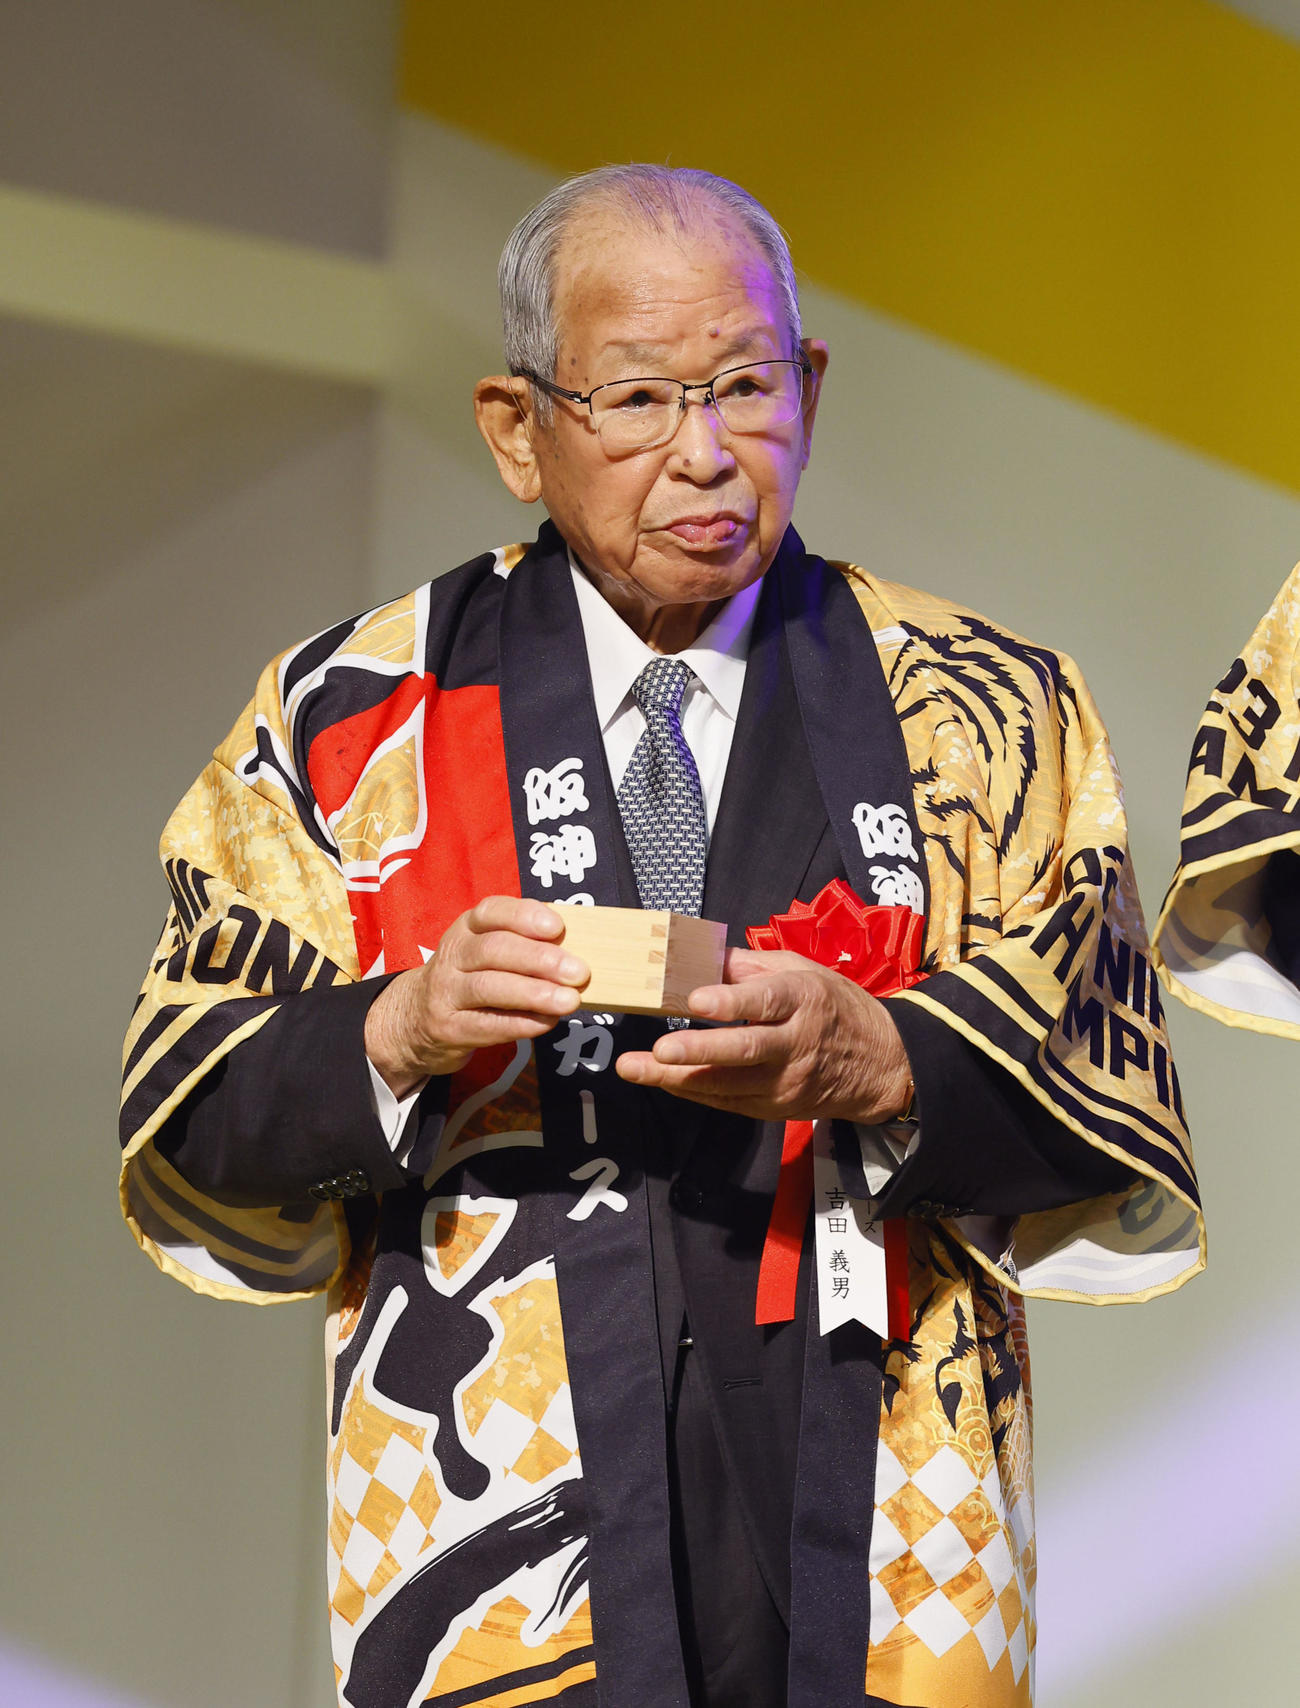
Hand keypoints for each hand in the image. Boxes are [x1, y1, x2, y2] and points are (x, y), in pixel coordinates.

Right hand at [364, 897, 588, 1094]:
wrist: (414, 1019)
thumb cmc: (468, 979)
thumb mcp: (484, 951)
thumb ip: (523, 946)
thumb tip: (576, 952)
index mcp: (466, 928)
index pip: (491, 911)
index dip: (524, 916)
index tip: (557, 926)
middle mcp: (452, 955)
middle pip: (493, 950)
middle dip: (539, 959)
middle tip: (578, 972)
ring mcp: (445, 992)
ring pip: (489, 987)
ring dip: (533, 994)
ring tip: (569, 1001)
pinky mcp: (447, 1028)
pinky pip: (486, 1025)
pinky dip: (520, 1024)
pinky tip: (546, 1022)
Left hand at [614, 948, 912, 1123]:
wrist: (882, 1065)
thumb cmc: (836, 1008)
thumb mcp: (805, 971)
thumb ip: (752, 966)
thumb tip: (705, 956)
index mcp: (804, 1000)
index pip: (765, 1001)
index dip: (730, 1001)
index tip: (695, 1000)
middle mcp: (796, 1044)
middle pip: (744, 1050)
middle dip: (698, 1050)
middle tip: (659, 1048)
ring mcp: (786, 1082)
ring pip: (729, 1084)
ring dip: (678, 1078)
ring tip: (635, 1068)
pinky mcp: (776, 1107)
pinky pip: (728, 1101)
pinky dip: (692, 1091)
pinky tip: (660, 1079)